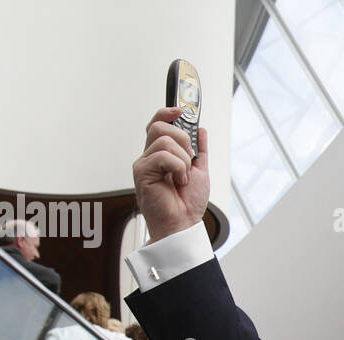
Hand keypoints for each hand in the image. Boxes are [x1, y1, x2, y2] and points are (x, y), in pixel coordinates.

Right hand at [132, 107, 210, 242]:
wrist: (183, 224)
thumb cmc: (187, 204)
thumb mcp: (200, 171)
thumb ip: (199, 151)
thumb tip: (202, 130)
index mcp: (162, 155)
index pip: (158, 124)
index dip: (167, 113)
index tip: (181, 111)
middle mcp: (150, 156)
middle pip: (159, 126)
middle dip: (182, 138)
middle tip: (189, 159)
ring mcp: (144, 164)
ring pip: (165, 140)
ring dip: (183, 159)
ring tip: (183, 177)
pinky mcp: (142, 172)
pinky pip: (163, 156)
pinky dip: (178, 167)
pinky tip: (178, 181)